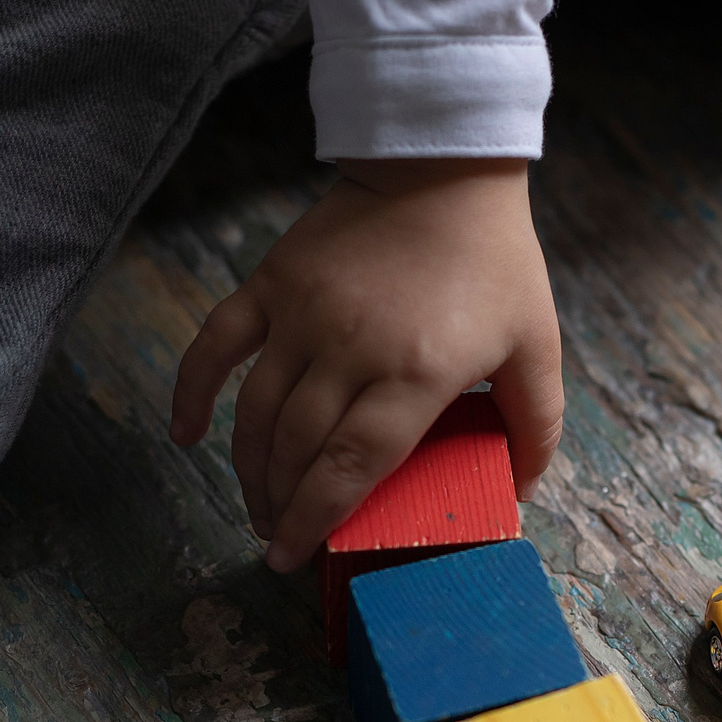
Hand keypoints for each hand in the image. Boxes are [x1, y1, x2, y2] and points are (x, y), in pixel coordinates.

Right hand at [168, 158, 563, 573]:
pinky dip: (193, 392)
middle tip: (280, 539)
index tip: (295, 557)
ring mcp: (303, 314)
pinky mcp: (273, 282)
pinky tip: (185, 436)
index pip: (350, 467)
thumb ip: (536, 423)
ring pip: (257, 413)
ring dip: (249, 470)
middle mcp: (350, 348)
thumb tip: (519, 489)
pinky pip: (217, 344)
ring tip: (257, 506)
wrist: (443, 164)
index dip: (316, 520)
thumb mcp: (537, 342)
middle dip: (282, 507)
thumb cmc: (494, 258)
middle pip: (298, 450)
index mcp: (414, 372)